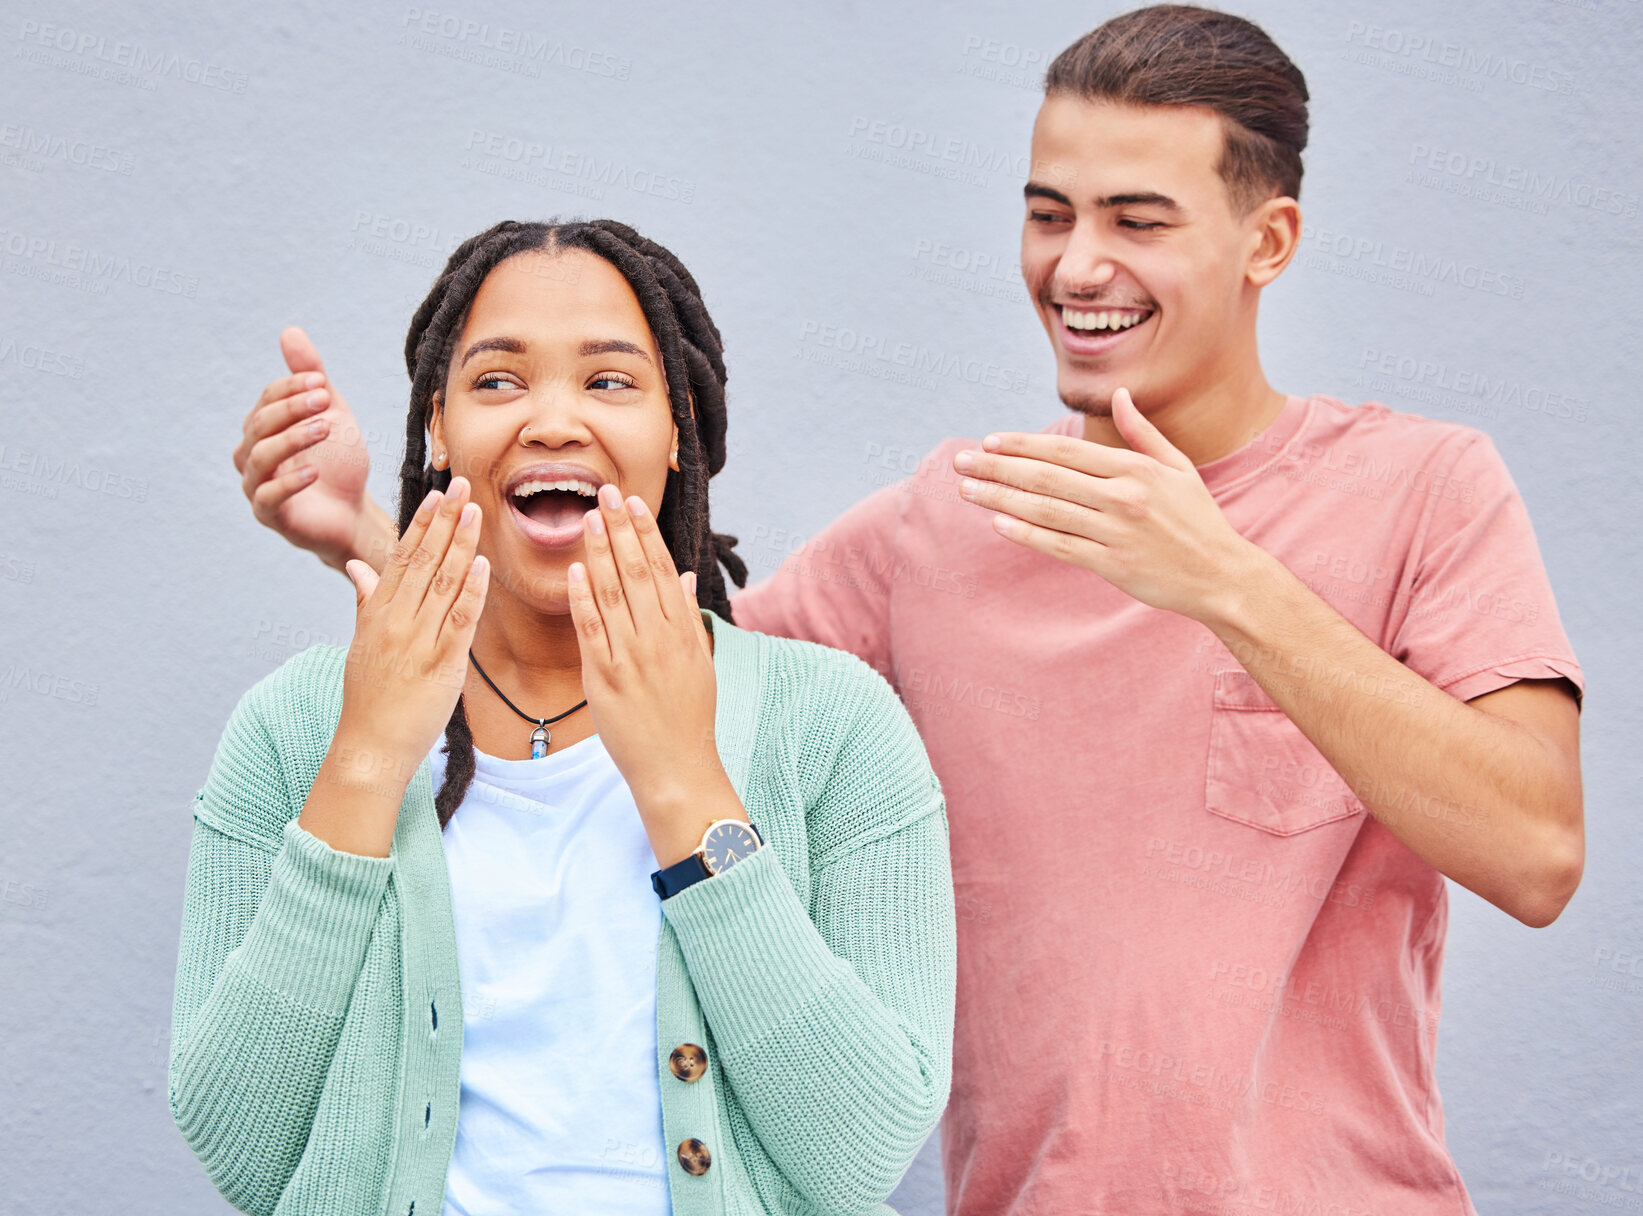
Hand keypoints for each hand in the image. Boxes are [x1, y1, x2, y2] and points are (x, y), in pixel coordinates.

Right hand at [233, 327, 388, 571]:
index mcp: (263, 429)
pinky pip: (267, 497)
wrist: (354, 513)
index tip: (321, 382)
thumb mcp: (331, 413)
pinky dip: (289, 483)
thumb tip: (290, 331)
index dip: (291, 388)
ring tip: (324, 429)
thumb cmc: (338, 462)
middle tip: (324, 399)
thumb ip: (310, 376)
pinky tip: (314, 472)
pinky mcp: (269, 516)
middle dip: (291, 409)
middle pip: (260, 425)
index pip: (267, 400)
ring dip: (292, 439)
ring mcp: (257, 486)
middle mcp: (251, 455)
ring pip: (260, 458)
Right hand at [335, 477, 488, 781]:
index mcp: (378, 613)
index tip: (437, 493)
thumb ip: (366, 601)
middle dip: (445, 520)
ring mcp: (418, 641)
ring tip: (476, 510)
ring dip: (462, 544)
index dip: (422, 523)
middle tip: (462, 484)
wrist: (370, 745)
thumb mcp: (361, 643)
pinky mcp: (442, 665)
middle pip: (424, 560)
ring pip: (444, 583)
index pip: (402, 557)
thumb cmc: (369, 696)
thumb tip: (360, 567)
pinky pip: (459, 621)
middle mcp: (396, 621)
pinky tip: (483, 565)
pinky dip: (473, 592)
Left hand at [566, 483, 740, 865]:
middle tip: (604, 494)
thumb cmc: (689, 717)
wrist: (676, 766)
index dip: (646, 534)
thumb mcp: (700, 662)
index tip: (632, 504)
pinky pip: (591, 630)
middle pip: (638, 572)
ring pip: (613, 593)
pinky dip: (581, 598)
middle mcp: (658, 638)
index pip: (663, 570)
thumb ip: (688, 617)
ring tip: (585, 518)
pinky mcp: (605, 678)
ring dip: (598, 552)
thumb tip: (685, 576)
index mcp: (682, 631)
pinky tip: (573, 571)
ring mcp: (631, 657)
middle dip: (619, 530)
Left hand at [951, 386, 1258, 622]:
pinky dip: (1027, 534)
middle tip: (961, 462)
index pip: (1066, 451)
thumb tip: (1120, 395)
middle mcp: (1123, 497)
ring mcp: (1116, 532)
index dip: (1023, 444)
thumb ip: (1142, 433)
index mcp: (1135, 469)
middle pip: (1046, 477)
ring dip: (1001, 499)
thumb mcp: (1178, 467)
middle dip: (997, 467)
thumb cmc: (1198, 519)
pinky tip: (999, 524)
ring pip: (1046, 510)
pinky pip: (1060, 546)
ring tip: (967, 491)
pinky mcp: (1112, 564)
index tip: (989, 441)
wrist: (1222, 574)